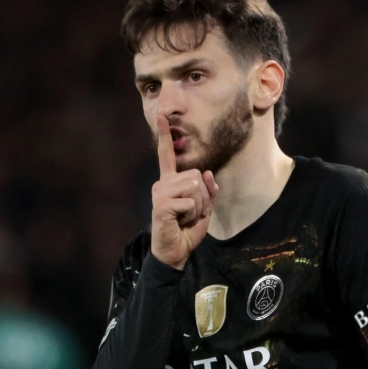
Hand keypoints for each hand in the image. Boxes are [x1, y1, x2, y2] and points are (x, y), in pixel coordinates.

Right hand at [150, 115, 217, 269]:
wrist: (175, 252)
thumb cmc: (187, 230)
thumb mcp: (204, 209)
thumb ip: (207, 191)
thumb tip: (206, 174)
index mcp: (170, 182)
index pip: (167, 155)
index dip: (165, 135)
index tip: (161, 115)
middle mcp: (162, 184)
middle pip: (195, 175)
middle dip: (203, 197)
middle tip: (192, 213)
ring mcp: (160, 194)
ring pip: (193, 187)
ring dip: (198, 206)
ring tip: (186, 217)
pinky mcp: (161, 206)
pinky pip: (190, 202)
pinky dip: (192, 215)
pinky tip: (180, 222)